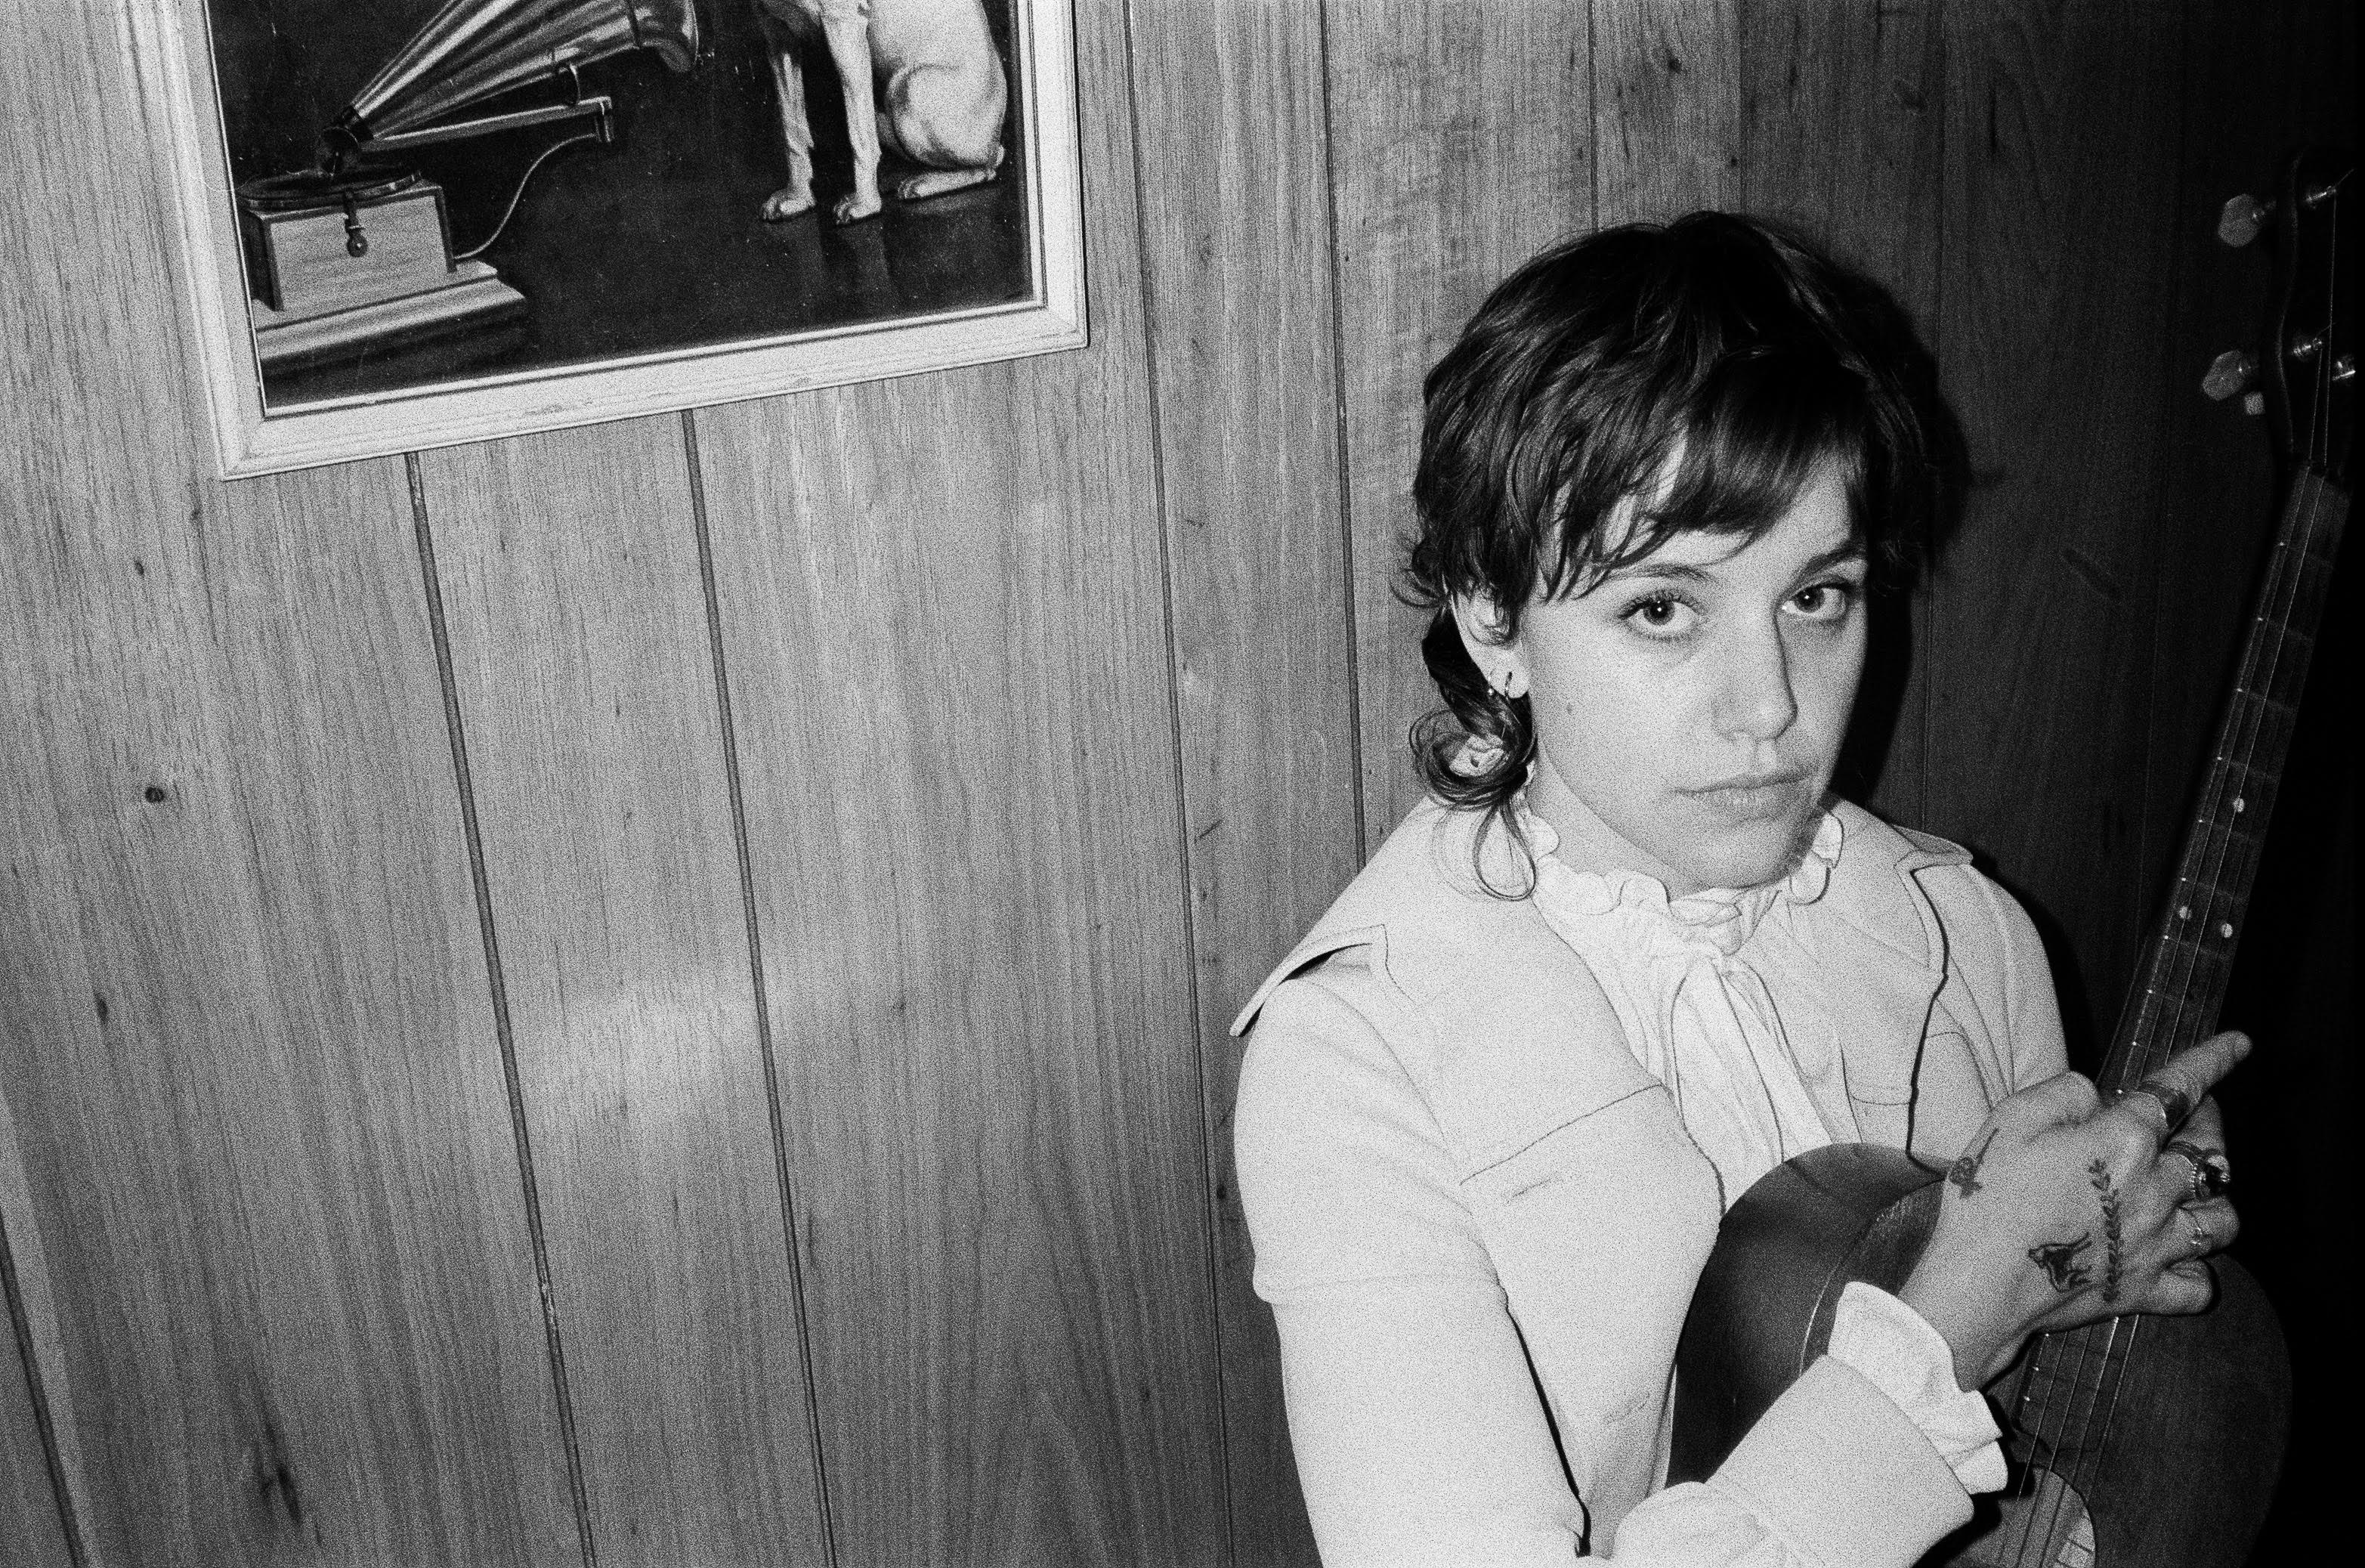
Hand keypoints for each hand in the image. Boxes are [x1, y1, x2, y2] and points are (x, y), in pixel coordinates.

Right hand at [1898, 1031, 2247, 1388]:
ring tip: (2196, 1185)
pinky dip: (2197, 1270)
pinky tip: (2179, 1257)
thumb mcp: (2009, 1120)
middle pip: (2210, 1151)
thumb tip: (2096, 1095)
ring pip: (2223, 1221)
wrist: (1978, 1285)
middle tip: (2197, 1115)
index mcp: (2123, 1142)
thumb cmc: (1988, 1198)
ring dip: (2216, 1196)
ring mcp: (2154, 1245)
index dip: (2214, 1060)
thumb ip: (2063, 1092)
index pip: (2180, 1089)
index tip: (2240, 1043)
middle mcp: (2154, 1190)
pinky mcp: (2143, 1290)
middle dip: (2212, 1123)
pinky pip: (2199, 1284)